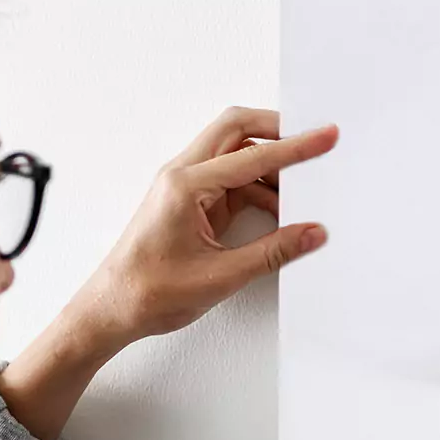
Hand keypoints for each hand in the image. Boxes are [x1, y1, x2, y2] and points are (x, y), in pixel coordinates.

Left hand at [77, 108, 337, 350]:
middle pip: (237, 130)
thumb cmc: (150, 291)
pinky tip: (280, 211)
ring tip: (303, 191)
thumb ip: (274, 251)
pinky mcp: (191, 202)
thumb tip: (312, 233)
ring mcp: (186, 186)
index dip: (296, 147)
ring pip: (235, 154)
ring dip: (270, 166)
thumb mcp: (222, 275)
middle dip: (278, 131)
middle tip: (314, 142)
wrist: (113, 309)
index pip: (253, 155)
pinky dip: (259, 189)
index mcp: (185, 185)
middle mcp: (182, 175)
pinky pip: (232, 181)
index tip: (325, 137)